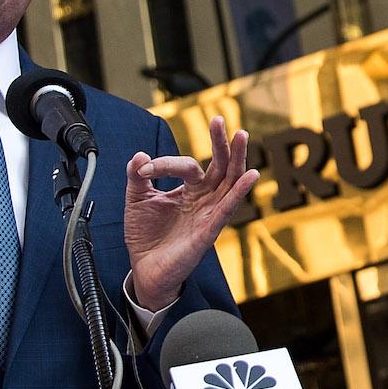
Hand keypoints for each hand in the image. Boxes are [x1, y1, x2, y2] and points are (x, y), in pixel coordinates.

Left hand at [125, 116, 258, 310]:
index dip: (164, 163)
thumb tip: (140, 156)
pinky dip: (240, 191)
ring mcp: (209, 214)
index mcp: (190, 191)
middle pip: (221, 166)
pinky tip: (250, 175)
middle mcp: (204, 199)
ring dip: (237, 158)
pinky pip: (228, 208)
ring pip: (230, 182)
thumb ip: (138, 177)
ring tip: (241, 135)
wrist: (145, 269)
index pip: (187, 166)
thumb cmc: (146, 236)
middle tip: (218, 119)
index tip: (143, 170)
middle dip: (222, 143)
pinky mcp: (209, 231)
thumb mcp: (137, 200)